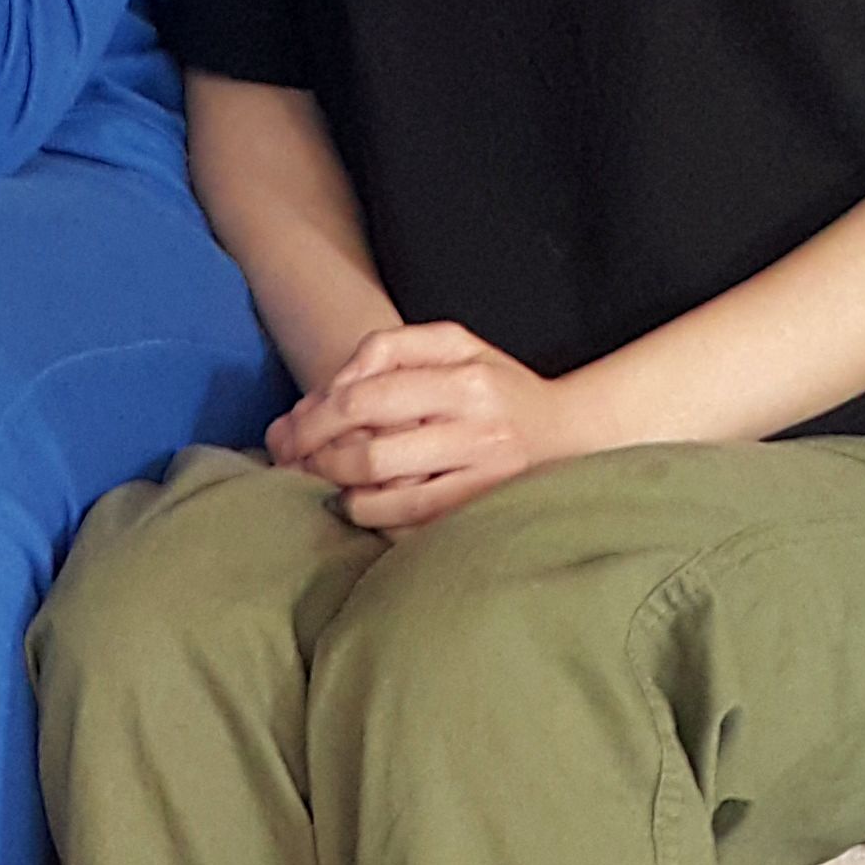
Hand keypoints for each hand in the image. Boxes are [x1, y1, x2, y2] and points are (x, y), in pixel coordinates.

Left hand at [270, 322, 605, 528]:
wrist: (573, 434)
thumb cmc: (499, 388)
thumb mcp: (458, 344)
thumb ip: (394, 348)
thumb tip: (338, 382)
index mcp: (465, 378)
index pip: (368, 396)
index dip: (317, 414)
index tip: (294, 425)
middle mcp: (475, 428)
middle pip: (369, 449)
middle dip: (315, 457)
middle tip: (290, 460)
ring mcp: (480, 476)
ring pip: (385, 490)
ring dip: (337, 488)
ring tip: (317, 480)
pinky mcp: (481, 511)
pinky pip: (410, 520)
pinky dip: (370, 514)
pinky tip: (356, 504)